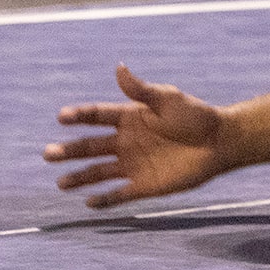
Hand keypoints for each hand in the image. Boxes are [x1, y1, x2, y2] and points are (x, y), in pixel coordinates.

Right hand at [43, 63, 231, 208]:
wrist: (220, 141)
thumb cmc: (196, 115)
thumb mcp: (168, 98)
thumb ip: (141, 89)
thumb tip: (119, 67)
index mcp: (129, 117)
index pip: (97, 116)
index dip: (79, 116)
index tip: (62, 117)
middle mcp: (125, 142)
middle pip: (90, 147)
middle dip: (69, 151)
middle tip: (48, 154)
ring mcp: (133, 164)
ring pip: (98, 172)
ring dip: (80, 177)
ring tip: (61, 183)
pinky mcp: (144, 185)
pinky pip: (119, 194)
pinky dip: (105, 199)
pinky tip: (89, 202)